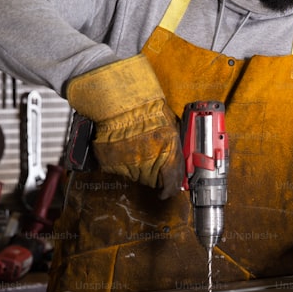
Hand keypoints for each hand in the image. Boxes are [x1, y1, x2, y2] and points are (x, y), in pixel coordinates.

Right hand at [66, 54, 184, 198]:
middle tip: (151, 156)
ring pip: (136, 176)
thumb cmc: (146, 108)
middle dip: (154, 172)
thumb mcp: (171, 126)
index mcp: (165, 153)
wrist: (119, 101)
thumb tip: (181, 163)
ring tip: (137, 146)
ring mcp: (127, 164)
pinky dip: (121, 161)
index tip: (169, 190)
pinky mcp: (110, 163)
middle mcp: (147, 162)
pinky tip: (124, 147)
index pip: (170, 182)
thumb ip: (176, 148)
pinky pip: (119, 169)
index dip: (170, 188)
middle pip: (152, 180)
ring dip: (138, 166)